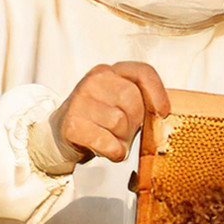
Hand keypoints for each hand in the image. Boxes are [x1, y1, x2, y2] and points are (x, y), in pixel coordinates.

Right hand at [50, 62, 170, 162]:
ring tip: (111, 137)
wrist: (60, 134)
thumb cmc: (98, 119)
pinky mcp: (72, 124)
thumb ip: (140, 100)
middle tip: (124, 130)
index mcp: (110, 72)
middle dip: (135, 122)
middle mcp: (94, 81)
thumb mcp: (118, 101)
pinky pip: (108, 142)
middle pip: (132, 100)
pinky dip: (113, 151)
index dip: (158, 93)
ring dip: (122, 138)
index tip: (162, 112)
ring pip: (120, 122)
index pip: (142, 72)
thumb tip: (163, 114)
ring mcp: (80, 101)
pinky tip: (105, 148)